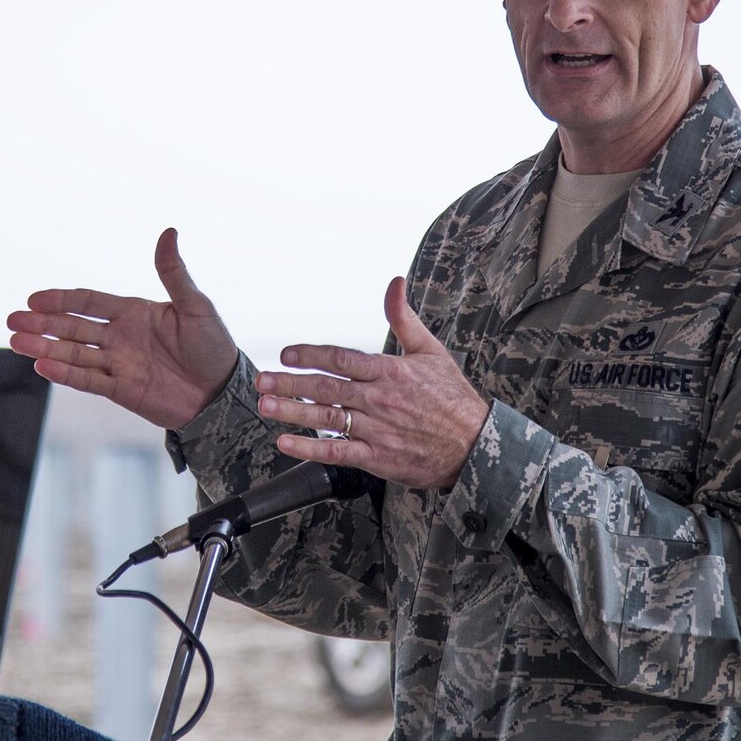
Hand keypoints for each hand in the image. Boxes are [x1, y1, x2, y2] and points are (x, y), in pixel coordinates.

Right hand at [7, 228, 238, 430]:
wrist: (223, 393)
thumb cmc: (214, 346)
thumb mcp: (195, 305)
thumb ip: (174, 273)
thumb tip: (168, 232)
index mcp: (133, 313)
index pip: (88, 302)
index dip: (61, 300)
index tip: (34, 299)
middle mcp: (119, 337)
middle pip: (72, 328)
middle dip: (41, 324)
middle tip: (12, 321)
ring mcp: (118, 364)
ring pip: (73, 354)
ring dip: (44, 348)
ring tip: (17, 342)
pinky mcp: (121, 390)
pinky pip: (88, 380)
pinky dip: (65, 374)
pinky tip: (42, 366)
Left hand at [255, 277, 488, 489]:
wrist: (477, 445)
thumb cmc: (453, 399)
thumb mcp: (431, 351)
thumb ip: (403, 318)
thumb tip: (395, 284)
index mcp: (390, 372)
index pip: (342, 359)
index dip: (311, 355)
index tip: (286, 354)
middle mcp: (380, 399)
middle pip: (326, 388)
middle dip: (290, 383)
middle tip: (263, 379)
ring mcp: (377, 429)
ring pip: (327, 418)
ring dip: (293, 412)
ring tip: (266, 405)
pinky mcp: (377, 456)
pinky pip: (337, 452)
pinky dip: (309, 449)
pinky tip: (286, 443)